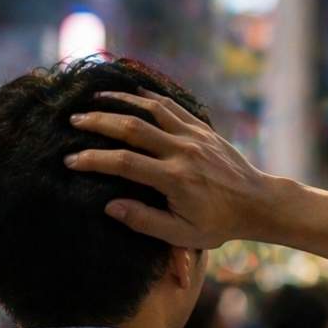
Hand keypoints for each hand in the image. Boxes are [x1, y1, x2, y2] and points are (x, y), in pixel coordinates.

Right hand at [64, 90, 280, 248]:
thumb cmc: (217, 224)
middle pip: (132, 128)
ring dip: (120, 101)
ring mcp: (194, 136)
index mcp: (174, 180)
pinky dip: (148, 97)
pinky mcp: (203, 129)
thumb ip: (144, 221)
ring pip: (151, 109)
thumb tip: (109, 206)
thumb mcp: (182, 234)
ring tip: (94, 99)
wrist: (257, 203)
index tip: (70, 160)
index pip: (124, 164)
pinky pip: (171, 106)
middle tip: (73, 120)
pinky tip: (131, 92)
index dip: (93, 160)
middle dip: (99, 122)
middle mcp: (182, 152)